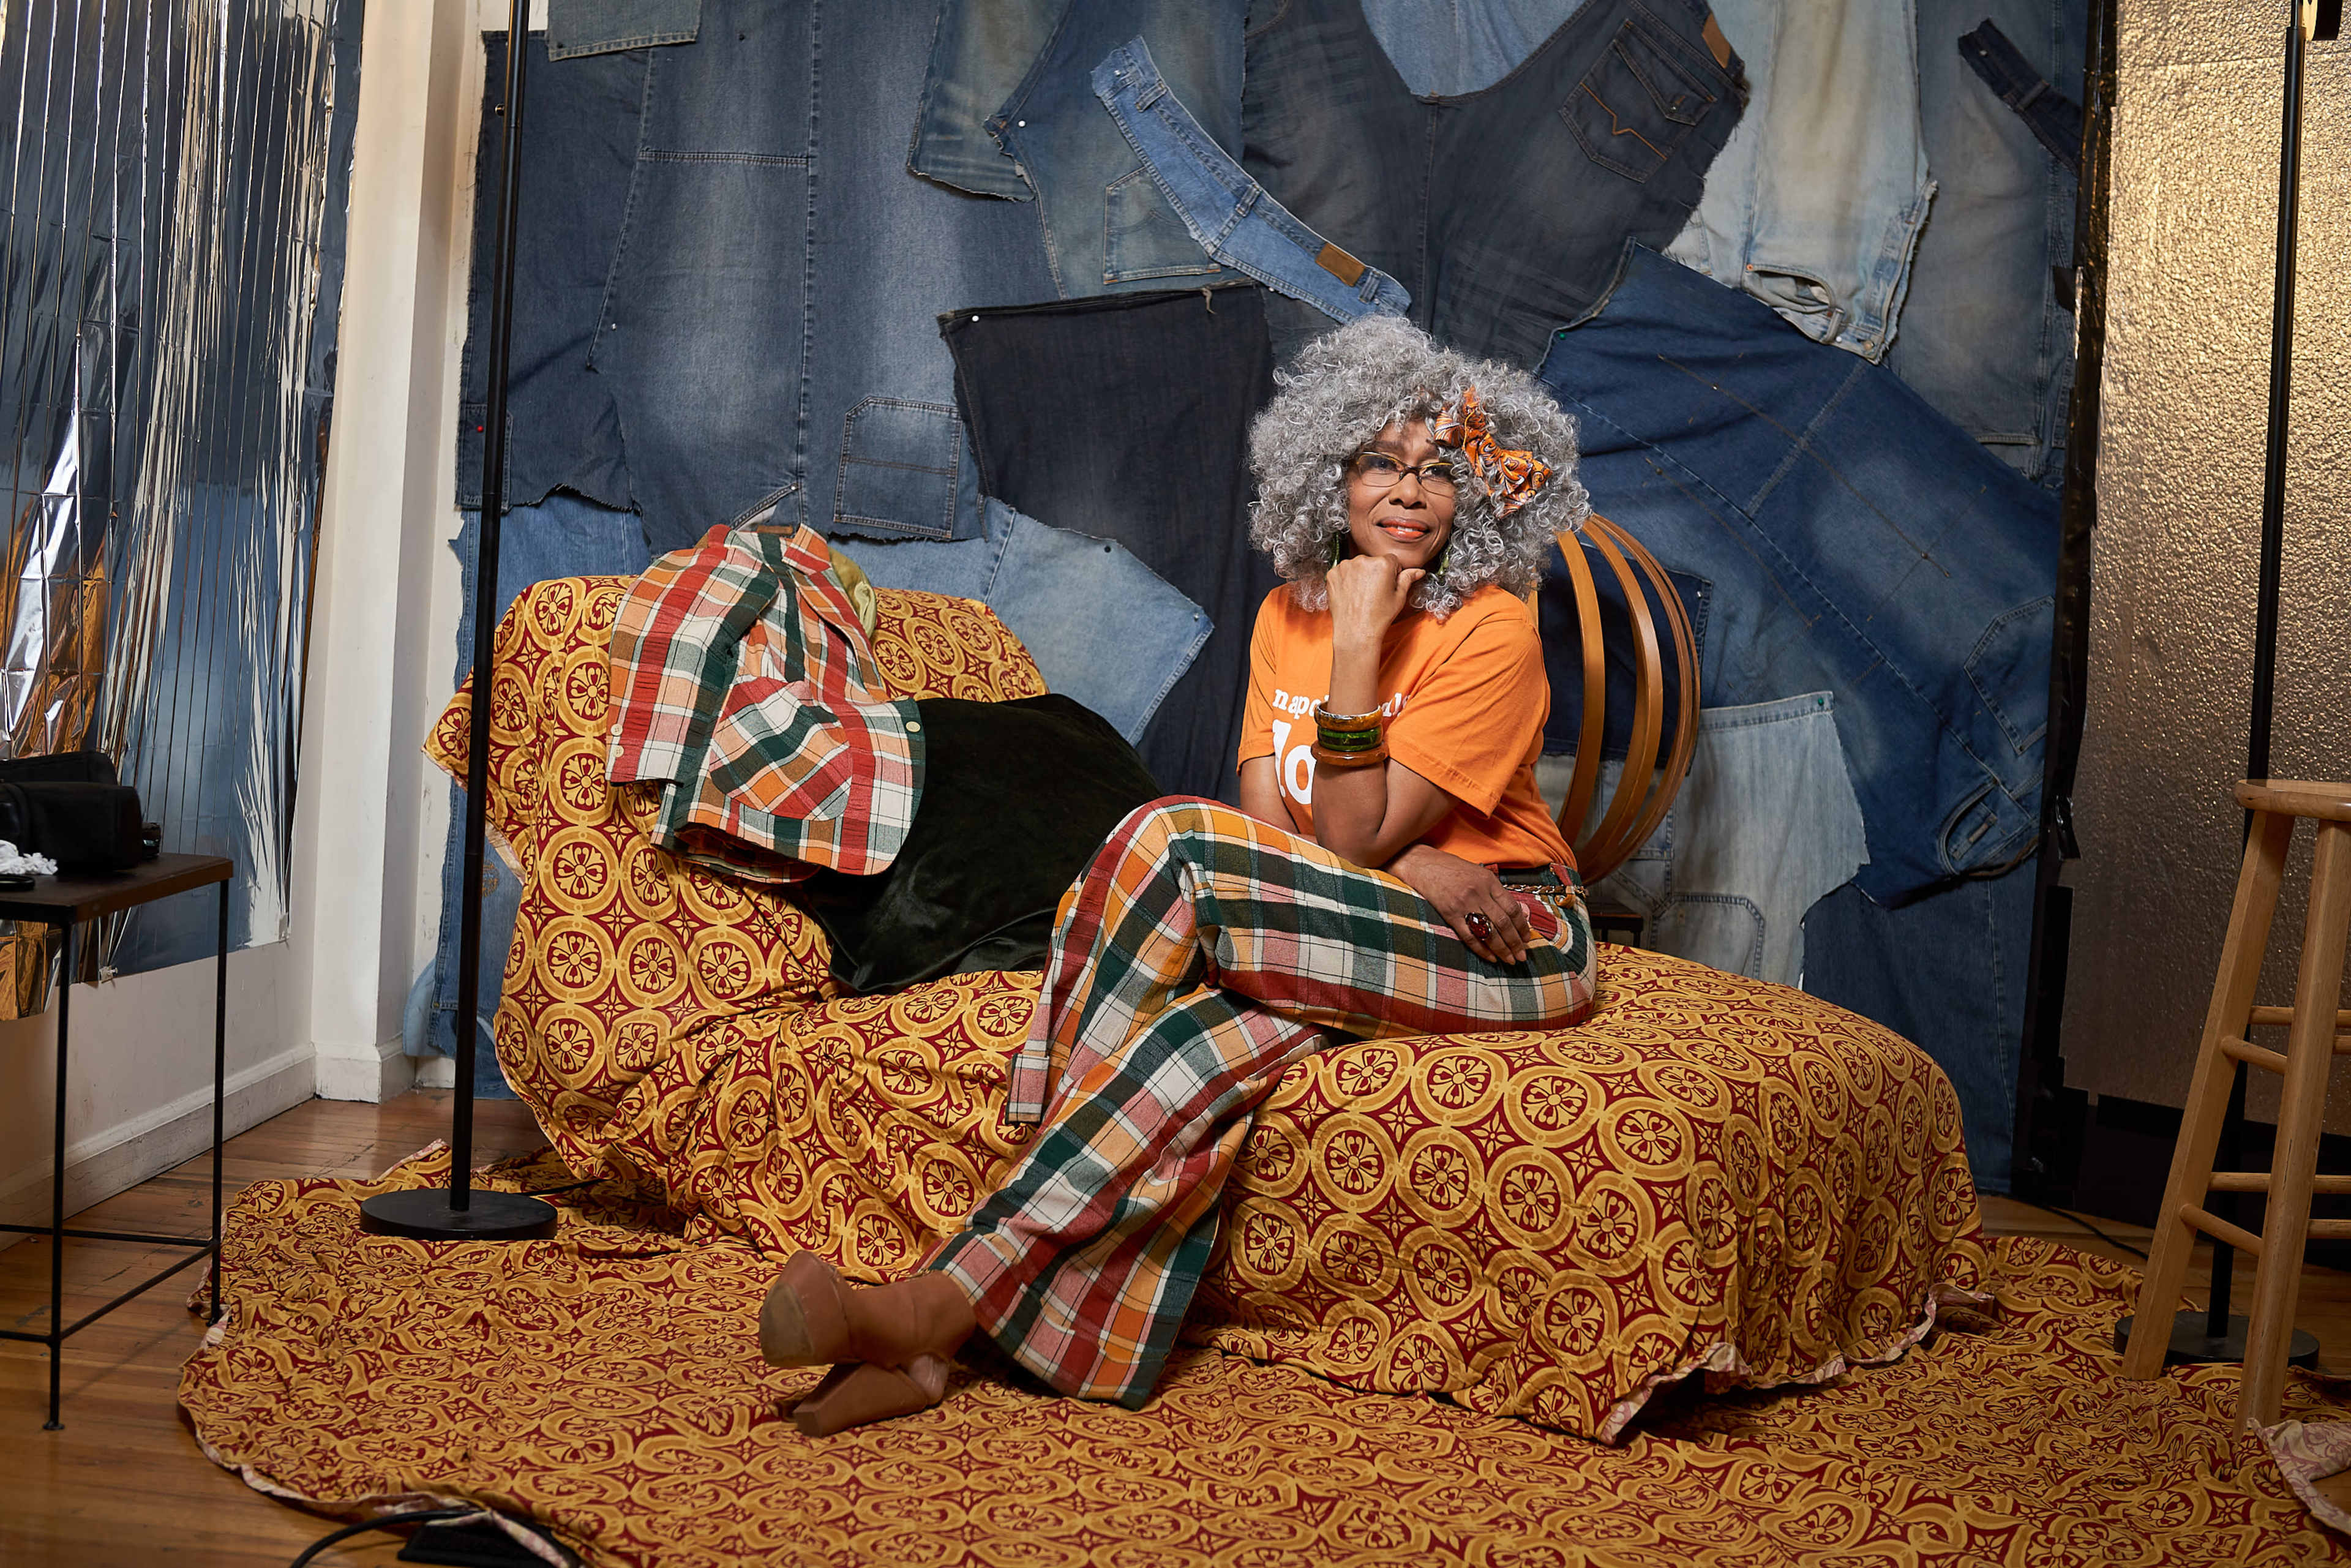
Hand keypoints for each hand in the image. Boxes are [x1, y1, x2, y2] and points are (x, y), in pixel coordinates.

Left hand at [1324, 553, 1423, 646]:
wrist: (1355, 631)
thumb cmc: (1378, 617)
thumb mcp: (1399, 597)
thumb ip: (1408, 579)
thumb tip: (1418, 571)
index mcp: (1382, 563)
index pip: (1391, 560)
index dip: (1391, 573)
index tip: (1387, 585)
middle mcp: (1362, 561)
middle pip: (1373, 561)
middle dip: (1375, 573)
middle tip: (1374, 592)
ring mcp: (1345, 567)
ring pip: (1357, 566)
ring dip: (1360, 575)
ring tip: (1362, 594)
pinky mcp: (1332, 574)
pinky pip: (1343, 572)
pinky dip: (1346, 580)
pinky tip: (1351, 594)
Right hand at [1388, 845, 1534, 964]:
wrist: (1421, 864)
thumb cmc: (1450, 868)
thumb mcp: (1478, 872)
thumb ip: (1494, 891)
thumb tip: (1514, 913)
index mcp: (1488, 881)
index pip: (1512, 908)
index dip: (1522, 926)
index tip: (1527, 938)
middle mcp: (1478, 892)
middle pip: (1503, 923)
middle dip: (1515, 942)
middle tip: (1522, 956)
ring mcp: (1463, 904)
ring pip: (1489, 932)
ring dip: (1502, 949)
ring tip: (1510, 960)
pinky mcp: (1449, 914)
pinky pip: (1469, 936)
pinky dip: (1481, 949)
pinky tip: (1490, 958)